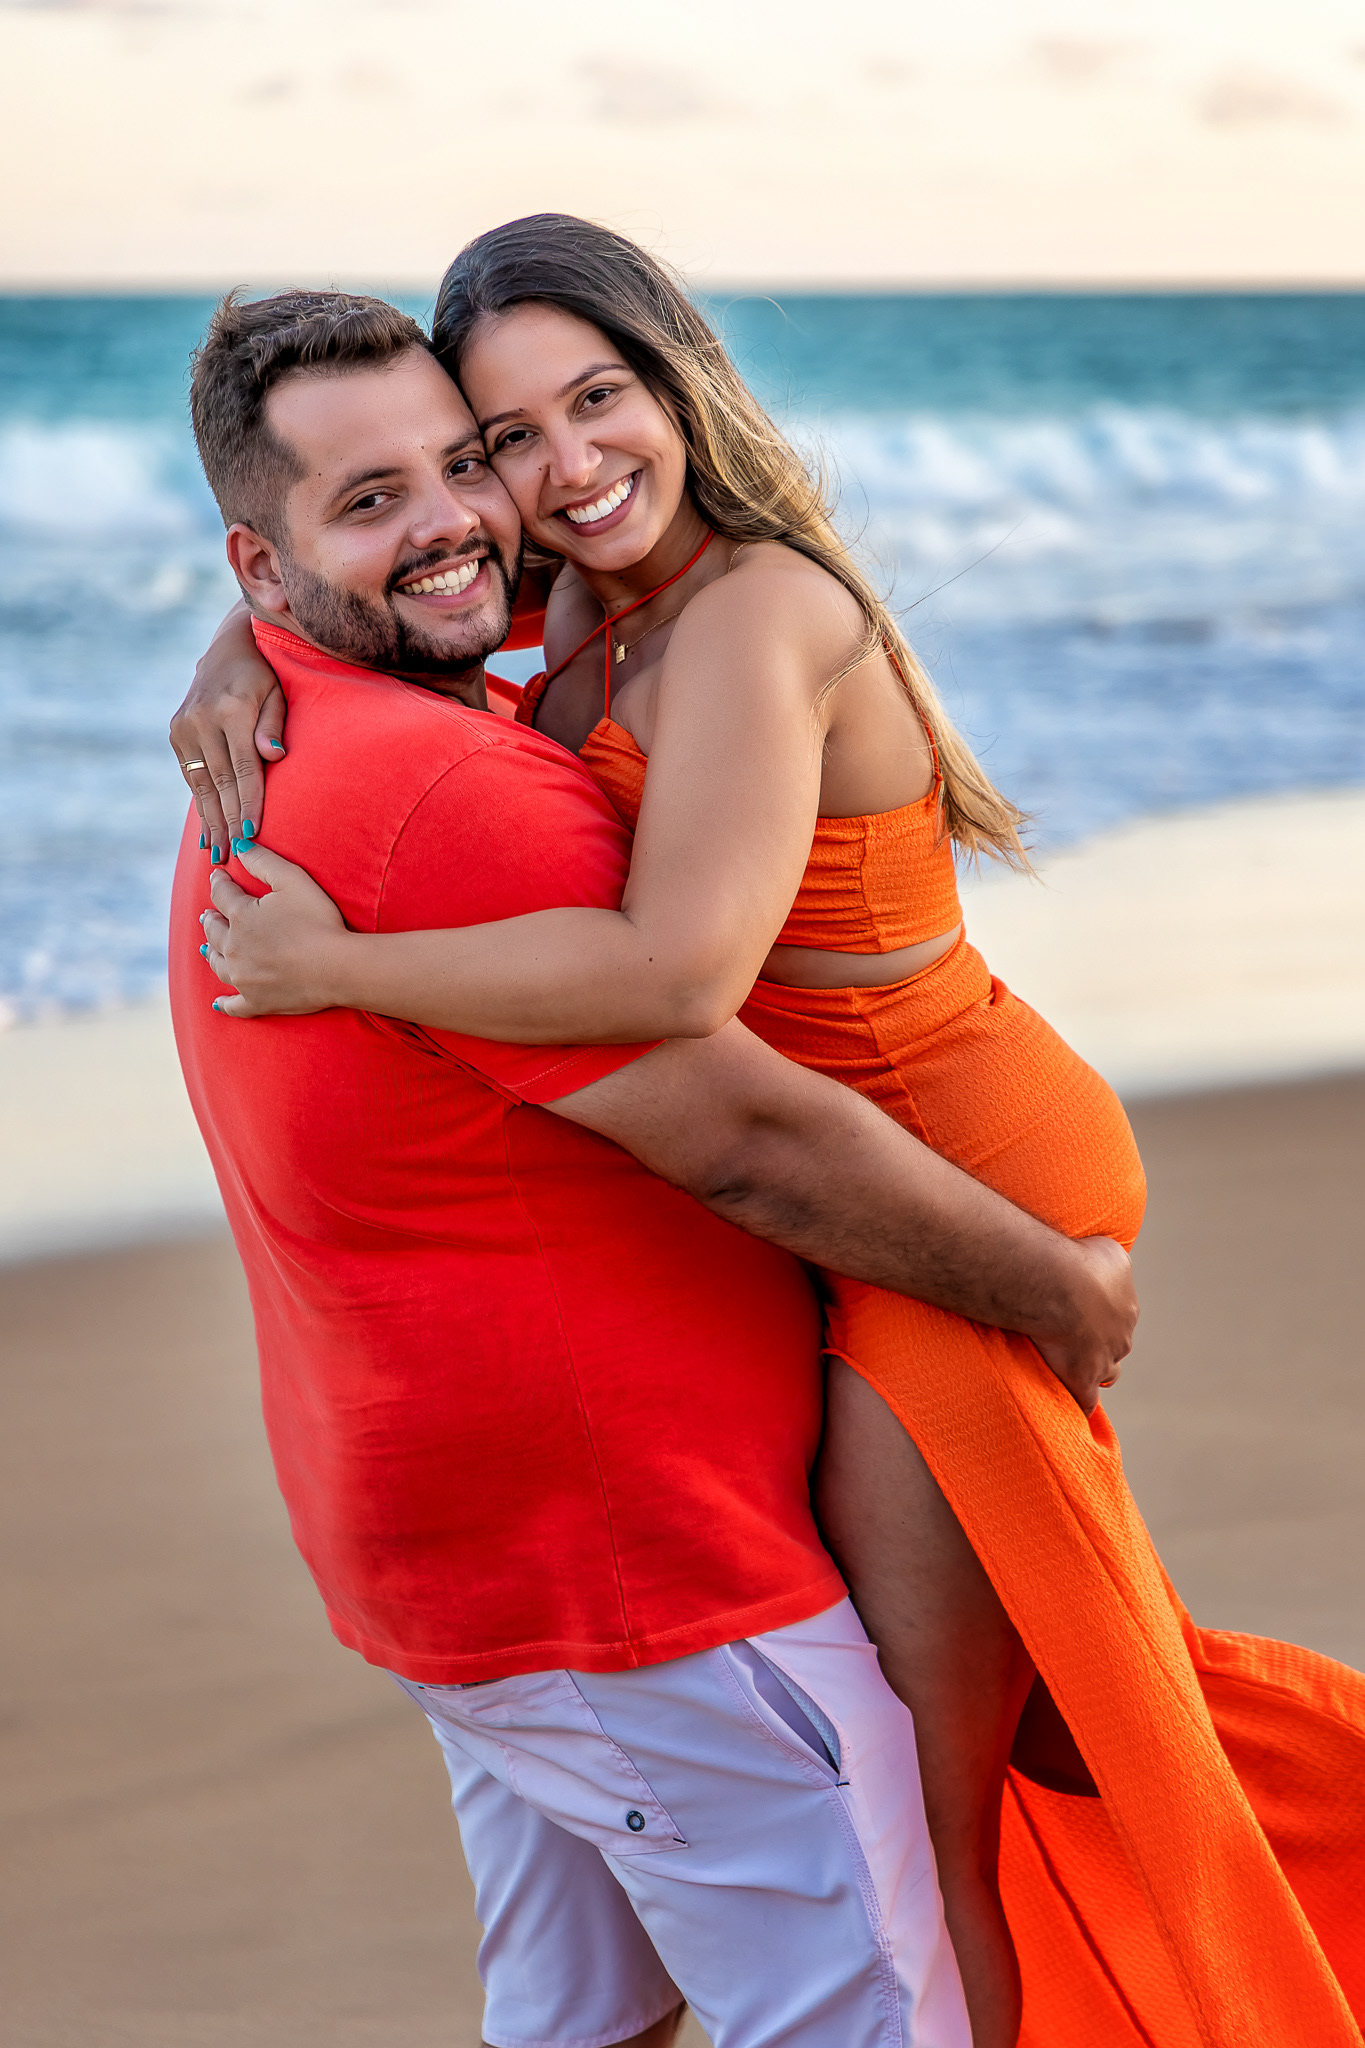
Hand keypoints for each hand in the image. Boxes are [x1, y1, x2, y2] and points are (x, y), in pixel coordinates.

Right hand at [170, 603, 286, 859]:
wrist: (230, 648)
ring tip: (217, 853)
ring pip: (201, 783)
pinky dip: (200, 803)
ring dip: (210, 820)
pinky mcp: (176, 732)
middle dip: (227, 821)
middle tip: (234, 856)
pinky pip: (191, 775)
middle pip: (220, 781)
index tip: (252, 834)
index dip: (249, 803)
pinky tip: (206, 830)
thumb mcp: (278, 693)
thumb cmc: (266, 677)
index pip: (243, 767)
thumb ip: (275, 725)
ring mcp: (184, 725)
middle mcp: (202, 718)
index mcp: (232, 709)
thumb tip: (274, 756)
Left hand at [199, 844, 349, 1017]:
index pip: (221, 895)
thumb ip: (263, 861)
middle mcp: (234, 947)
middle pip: (214, 931)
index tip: (217, 876)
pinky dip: (225, 1003)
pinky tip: (218, 1003)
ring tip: (207, 948)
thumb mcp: (293, 880)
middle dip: (211, 919)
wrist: (337, 967)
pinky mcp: (256, 1001)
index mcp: (241, 916)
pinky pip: (233, 1005)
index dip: (219, 883)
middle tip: (207, 914)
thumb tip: (238, 845)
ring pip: (218, 964)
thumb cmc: (319, 921)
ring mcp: (243, 978)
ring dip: (211, 952)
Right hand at [1029, 1235, 1137, 1413]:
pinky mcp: (1082, 1380)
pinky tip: (1072, 1410)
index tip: (1081, 1309)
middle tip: (1075, 1334)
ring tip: (1078, 1369)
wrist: (1062, 1285)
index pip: (1120, 1314)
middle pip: (1117, 1344)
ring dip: (1096, 1371)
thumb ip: (1111, 1265)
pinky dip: (1080, 1405)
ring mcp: (1104, 1360)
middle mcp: (1123, 1335)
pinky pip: (1085, 1402)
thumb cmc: (1080, 1260)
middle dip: (1101, 1342)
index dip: (1101, 1313)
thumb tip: (1106, 1269)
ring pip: (1108, 1372)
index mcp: (1129, 1306)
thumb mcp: (1108, 1250)